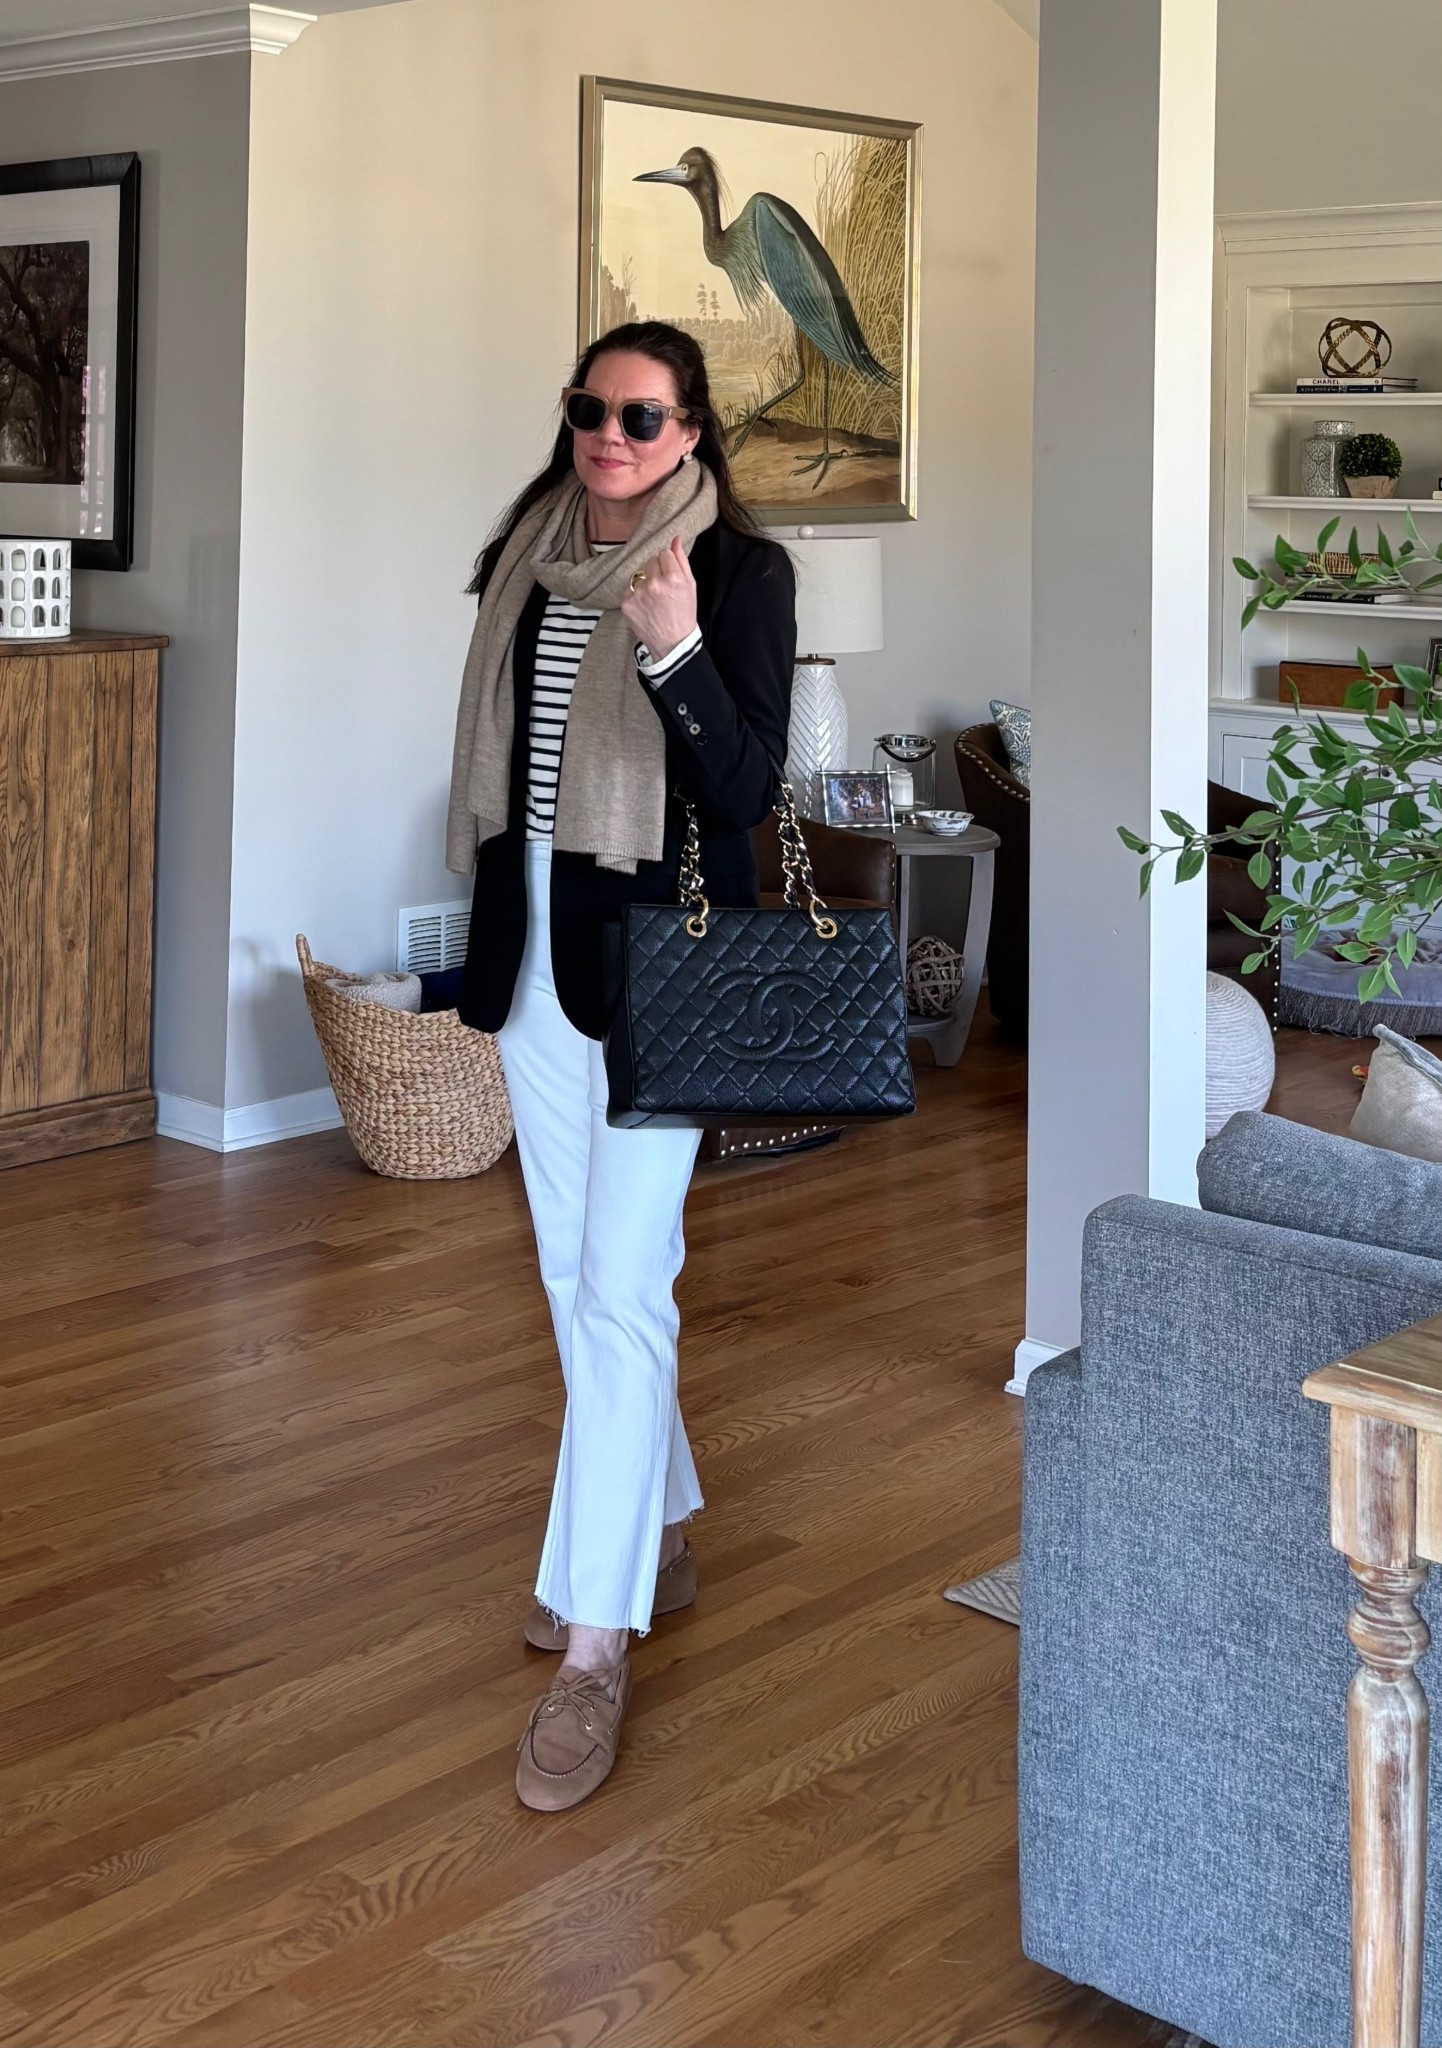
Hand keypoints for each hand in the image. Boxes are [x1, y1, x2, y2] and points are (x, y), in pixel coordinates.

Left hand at [620, 536, 697, 662]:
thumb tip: (675, 539)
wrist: (672, 643)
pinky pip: (630, 589)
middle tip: (664, 591)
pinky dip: (636, 596)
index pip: (664, 553)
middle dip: (657, 572)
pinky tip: (645, 607)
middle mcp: (654, 584)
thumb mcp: (690, 586)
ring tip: (654, 601)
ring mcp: (638, 594)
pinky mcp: (627, 603)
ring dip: (646, 584)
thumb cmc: (684, 614)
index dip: (668, 565)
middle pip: (651, 561)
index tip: (671, 578)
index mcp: (673, 578)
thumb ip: (682, 560)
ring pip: (640, 575)